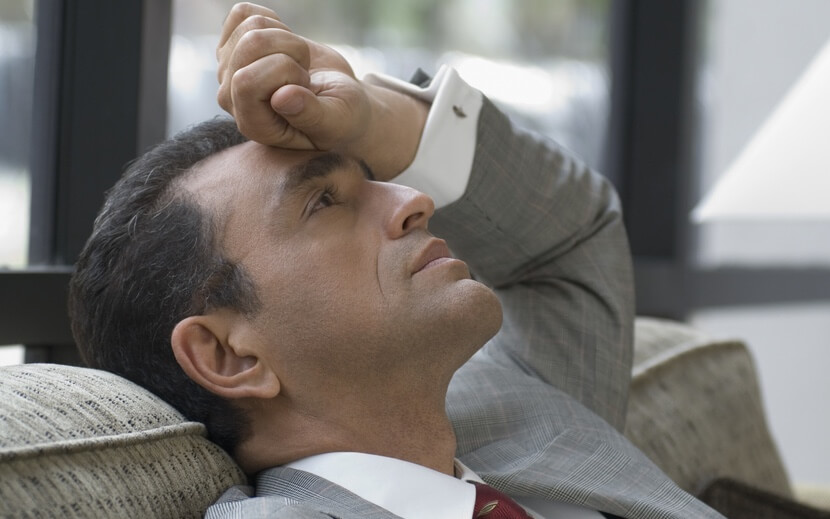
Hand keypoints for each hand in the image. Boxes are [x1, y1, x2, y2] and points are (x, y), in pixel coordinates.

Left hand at [216, 2, 427, 179]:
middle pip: (250, 44)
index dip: (284, 71)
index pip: (246, 81)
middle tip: (305, 75)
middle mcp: (232, 98)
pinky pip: (244, 13)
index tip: (305, 86)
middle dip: (291, 51)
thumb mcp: (334, 122)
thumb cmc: (339, 117)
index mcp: (253, 123)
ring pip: (251, 26)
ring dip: (287, 39)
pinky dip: (274, 22)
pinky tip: (285, 47)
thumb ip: (310, 115)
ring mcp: (230, 69)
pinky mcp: (235, 45)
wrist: (337, 100)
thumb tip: (281, 98)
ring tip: (298, 65)